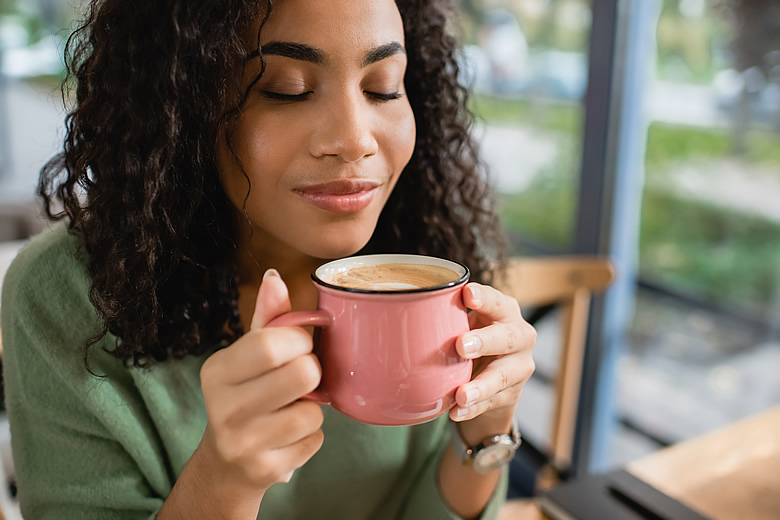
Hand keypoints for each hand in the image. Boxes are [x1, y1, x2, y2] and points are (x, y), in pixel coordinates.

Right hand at [198, 269, 324, 491]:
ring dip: (311, 408)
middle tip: (299, 378)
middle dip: (311, 372)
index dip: (299, 340)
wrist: (226, 465)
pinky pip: (315, 440)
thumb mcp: (248, 356)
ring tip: (291, 408)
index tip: (298, 345)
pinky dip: (311, 435)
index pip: (271, 344)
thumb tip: (274, 277)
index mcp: (216, 371)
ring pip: (312, 411)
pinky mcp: (265, 470)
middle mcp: (222, 408)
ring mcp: (242, 443)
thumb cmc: (245, 396)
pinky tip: (288, 435)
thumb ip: (268, 318)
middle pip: (301, 374)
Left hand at [450, 282, 535, 425]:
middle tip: (461, 345)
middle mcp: (519, 337)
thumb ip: (449, 316)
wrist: (494, 378)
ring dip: (480, 387)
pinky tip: (457, 412)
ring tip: (460, 395)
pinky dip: (473, 409)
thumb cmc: (475, 338)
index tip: (468, 294)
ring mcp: (518, 368)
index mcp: (506, 312)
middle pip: (506, 338)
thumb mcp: (467, 323)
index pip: (497, 302)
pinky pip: (491, 403)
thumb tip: (405, 310)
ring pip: (501, 376)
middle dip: (484, 341)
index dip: (485, 298)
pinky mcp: (511, 394)